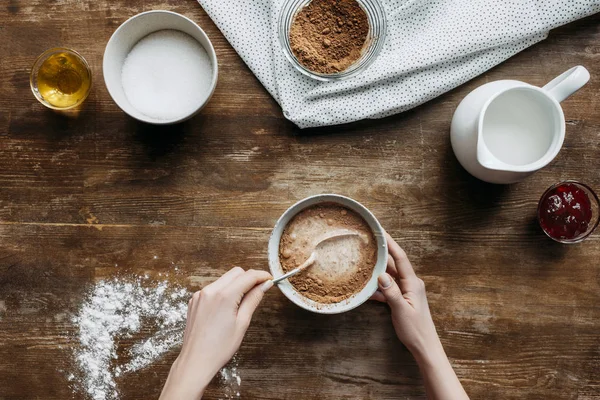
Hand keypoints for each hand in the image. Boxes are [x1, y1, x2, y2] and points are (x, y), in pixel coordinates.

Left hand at [160, 267, 272, 399]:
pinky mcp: (194, 300)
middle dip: (249, 278)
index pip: (248, 276)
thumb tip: (265, 285)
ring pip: (224, 279)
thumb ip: (253, 299)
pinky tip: (227, 307)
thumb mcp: (242, 323)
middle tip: (258, 290)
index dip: (261, 276)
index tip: (269, 279)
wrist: (196, 361)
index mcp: (224, 296)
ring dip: (236, 284)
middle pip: (236, 273)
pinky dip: (223, 291)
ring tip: (242, 303)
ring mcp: (200, 295)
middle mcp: (210, 291)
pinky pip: (213, 288)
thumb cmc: (220, 347)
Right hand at [371, 233, 440, 359]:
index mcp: (413, 283)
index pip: (400, 258)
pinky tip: (366, 288)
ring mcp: (406, 291)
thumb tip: (381, 275)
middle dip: (382, 253)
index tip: (381, 232)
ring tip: (363, 261)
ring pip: (389, 276)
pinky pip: (388, 288)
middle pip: (394, 264)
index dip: (390, 244)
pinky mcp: (402, 299)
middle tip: (368, 242)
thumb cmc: (416, 330)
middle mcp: (411, 283)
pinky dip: (378, 287)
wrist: (425, 347)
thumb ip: (391, 292)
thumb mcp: (401, 310)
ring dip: (377, 270)